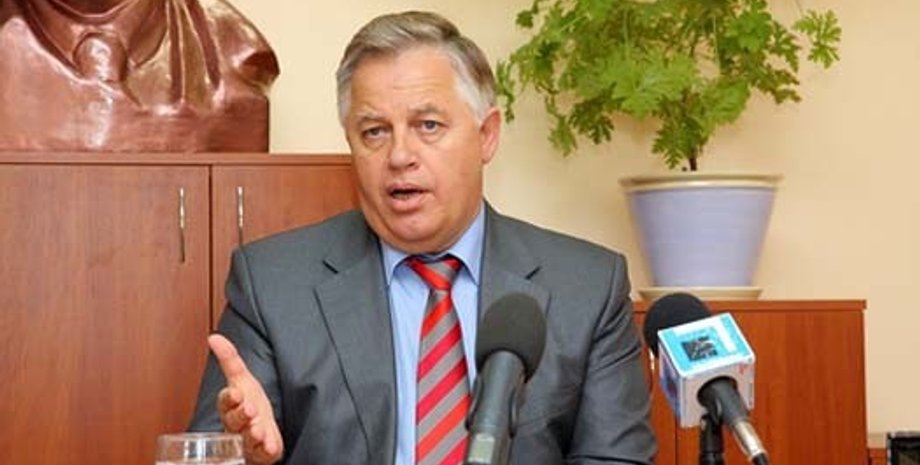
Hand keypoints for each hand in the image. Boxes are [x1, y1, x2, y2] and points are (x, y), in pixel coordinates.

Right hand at [208, 334, 283, 464]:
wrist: (261, 431)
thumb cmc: (248, 403)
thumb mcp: (242, 379)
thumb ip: (229, 359)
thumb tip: (213, 337)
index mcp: (230, 406)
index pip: (225, 401)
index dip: (229, 398)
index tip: (236, 393)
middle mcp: (236, 424)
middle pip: (234, 421)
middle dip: (240, 415)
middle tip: (249, 410)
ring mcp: (247, 440)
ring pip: (246, 438)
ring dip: (252, 433)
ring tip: (259, 429)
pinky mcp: (260, 452)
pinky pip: (262, 453)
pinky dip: (266, 450)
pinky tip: (271, 446)